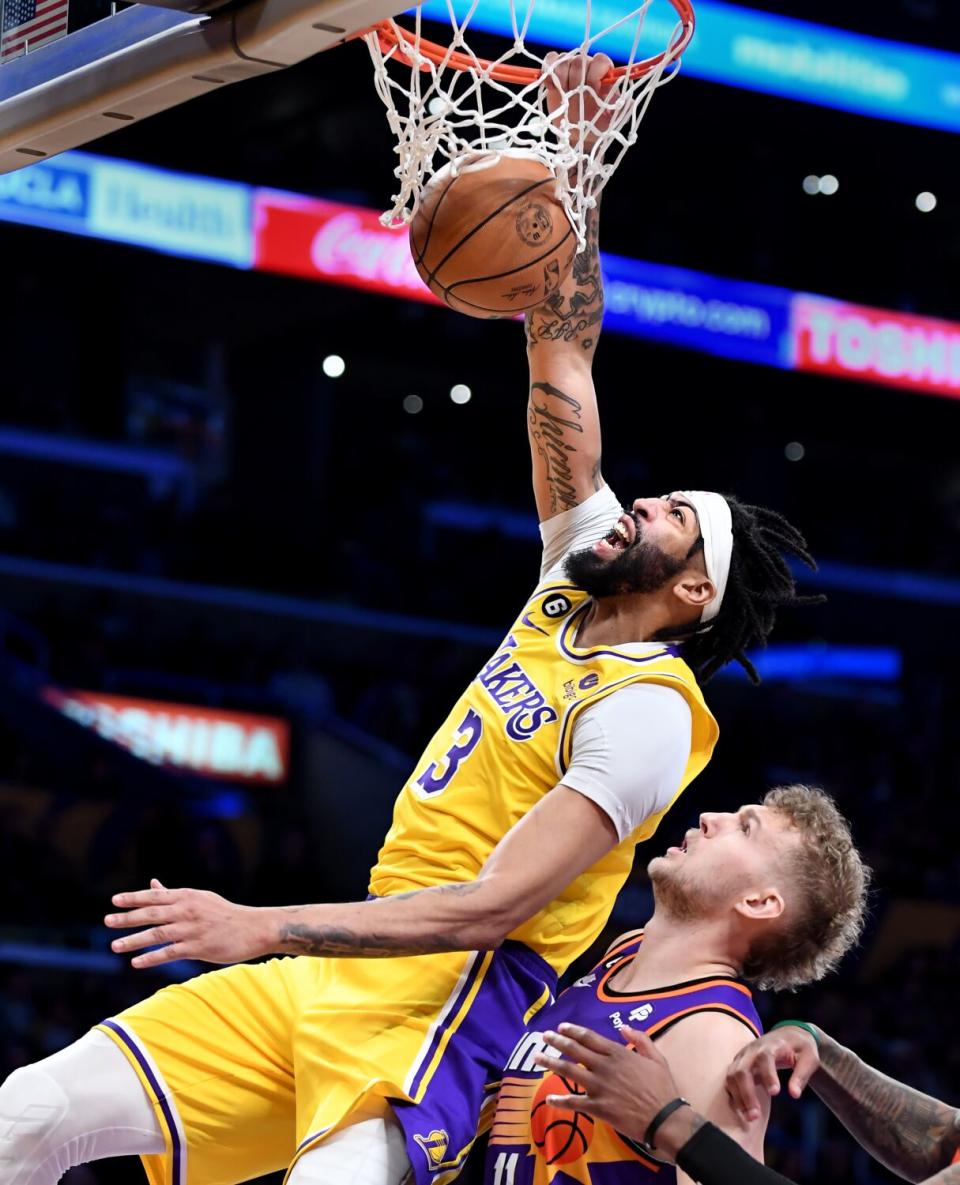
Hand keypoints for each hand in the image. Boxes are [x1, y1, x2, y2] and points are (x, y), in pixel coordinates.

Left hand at [104, 877, 273, 968]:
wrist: (253, 928)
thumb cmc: (224, 913)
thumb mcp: (199, 898)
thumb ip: (173, 895)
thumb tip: (152, 884)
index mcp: (187, 896)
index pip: (155, 896)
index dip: (134, 898)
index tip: (114, 900)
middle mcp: (187, 910)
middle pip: (152, 913)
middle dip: (128, 917)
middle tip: (107, 921)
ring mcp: (192, 929)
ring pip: (157, 933)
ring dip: (134, 940)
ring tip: (114, 945)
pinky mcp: (198, 947)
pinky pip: (170, 952)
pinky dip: (151, 957)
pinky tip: (136, 962)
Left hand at [533, 1022, 685, 1151]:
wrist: (663, 1119)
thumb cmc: (662, 1088)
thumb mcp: (656, 1057)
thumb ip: (640, 1039)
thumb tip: (623, 1027)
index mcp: (618, 1053)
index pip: (589, 1038)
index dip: (573, 1031)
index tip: (561, 1027)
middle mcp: (604, 1067)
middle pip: (575, 1050)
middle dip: (557, 1041)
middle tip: (544, 1036)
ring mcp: (599, 1087)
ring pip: (569, 1071)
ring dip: (551, 1063)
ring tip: (538, 1057)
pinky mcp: (598, 1108)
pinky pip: (575, 1102)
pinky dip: (560, 1101)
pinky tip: (549, 1099)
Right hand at [542, 52, 617, 149]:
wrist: (580, 134)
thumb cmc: (598, 124)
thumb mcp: (613, 119)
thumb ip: (622, 107)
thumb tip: (631, 100)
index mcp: (604, 73)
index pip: (600, 60)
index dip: (595, 73)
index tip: (594, 90)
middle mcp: (587, 66)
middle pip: (579, 60)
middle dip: (577, 80)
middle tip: (576, 98)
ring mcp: (569, 69)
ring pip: (563, 59)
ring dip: (561, 77)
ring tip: (564, 95)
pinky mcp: (554, 75)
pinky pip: (549, 62)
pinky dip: (548, 71)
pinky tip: (551, 87)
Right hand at [726, 1026, 819, 1122]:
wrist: (789, 1035)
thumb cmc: (801, 1048)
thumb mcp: (810, 1058)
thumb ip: (802, 1075)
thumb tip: (794, 1094)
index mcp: (771, 1045)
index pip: (764, 1057)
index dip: (767, 1074)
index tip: (775, 1093)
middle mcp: (752, 1050)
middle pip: (742, 1069)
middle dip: (747, 1093)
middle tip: (755, 1116)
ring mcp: (743, 1056)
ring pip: (732, 1075)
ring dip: (739, 1097)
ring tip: (750, 1117)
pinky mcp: (739, 1064)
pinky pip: (730, 1080)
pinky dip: (734, 1095)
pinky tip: (743, 1110)